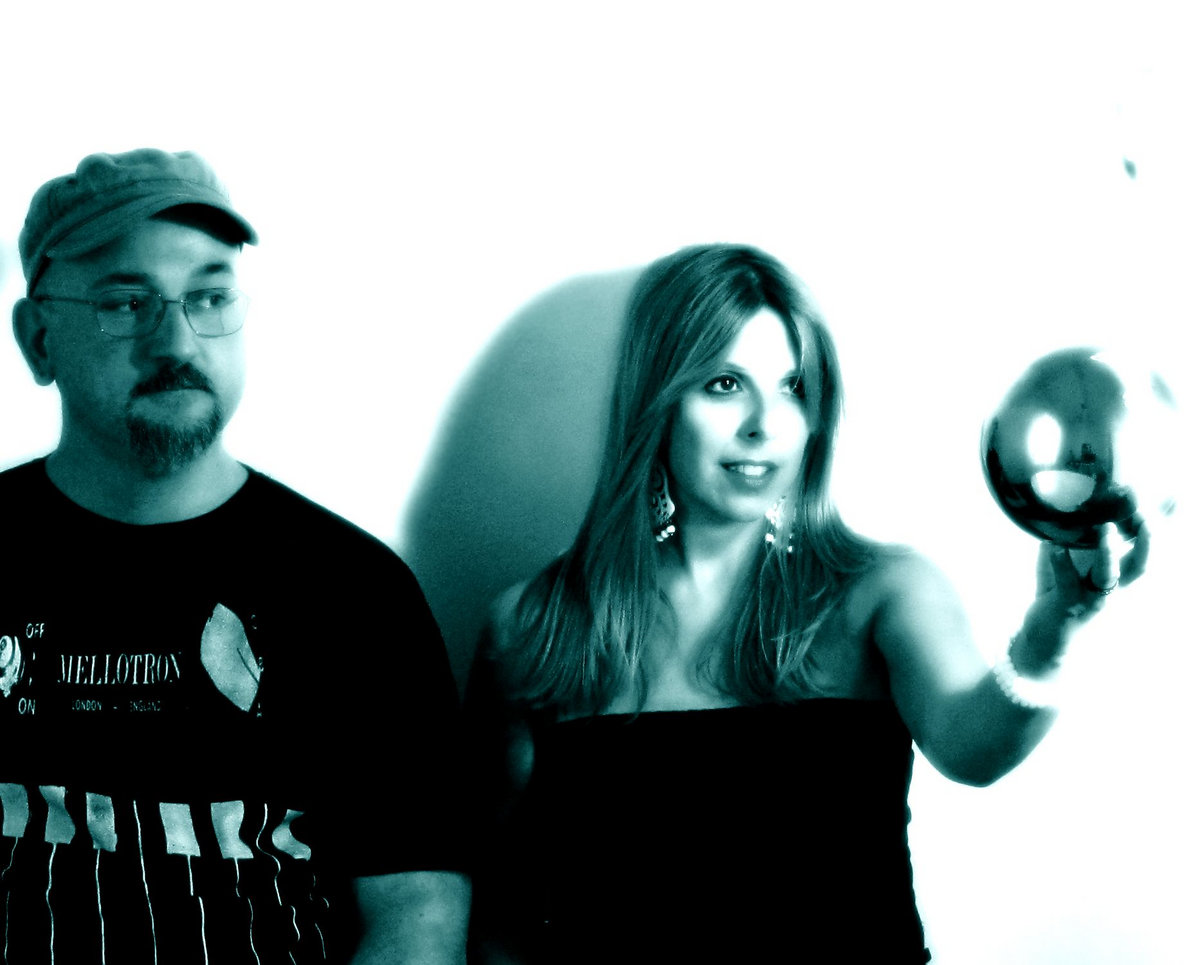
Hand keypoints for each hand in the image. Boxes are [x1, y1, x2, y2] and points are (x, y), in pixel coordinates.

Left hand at [1018, 520, 1149, 672]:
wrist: (1045, 644)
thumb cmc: (1059, 601)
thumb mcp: (1068, 572)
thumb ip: (1069, 546)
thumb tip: (1062, 518)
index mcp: (1116, 580)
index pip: (1142, 555)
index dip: (1151, 534)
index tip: (1162, 507)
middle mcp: (1111, 590)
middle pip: (1140, 567)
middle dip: (1146, 543)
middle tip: (1147, 518)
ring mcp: (1091, 599)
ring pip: (1108, 576)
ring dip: (1108, 552)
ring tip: (1106, 528)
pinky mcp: (1067, 605)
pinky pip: (1067, 582)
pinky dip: (1061, 562)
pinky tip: (1054, 545)